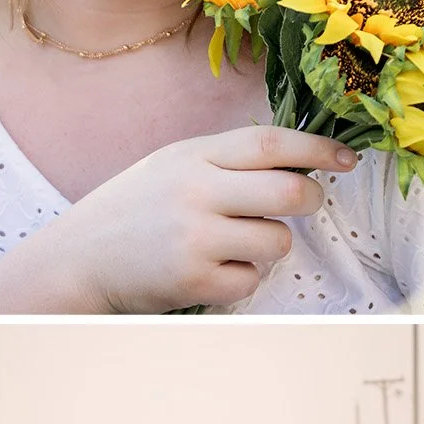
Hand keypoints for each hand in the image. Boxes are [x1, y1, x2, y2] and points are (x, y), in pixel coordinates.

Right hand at [50, 128, 358, 312]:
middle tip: (300, 206)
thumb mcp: (169, 166)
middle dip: (310, 201)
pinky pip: (251, 280)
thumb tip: (298, 164)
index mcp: (191, 156)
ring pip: (277, 242)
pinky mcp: (194, 280)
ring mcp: (194, 238)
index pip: (270, 143)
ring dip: (268, 245)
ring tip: (232, 245)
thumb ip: (224, 160)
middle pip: (289, 193)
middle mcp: (194, 193)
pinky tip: (209, 270)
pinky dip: (241, 278)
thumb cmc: (130, 212)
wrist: (76, 260)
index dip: (318, 148)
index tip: (346, 158)